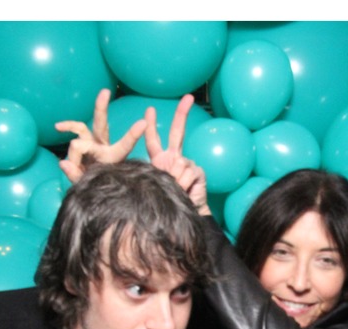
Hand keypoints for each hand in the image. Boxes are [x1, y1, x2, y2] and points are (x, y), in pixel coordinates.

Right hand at [55, 89, 146, 182]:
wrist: (94, 187)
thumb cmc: (95, 187)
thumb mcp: (86, 184)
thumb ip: (75, 175)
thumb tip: (63, 162)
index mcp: (112, 159)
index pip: (123, 145)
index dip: (132, 134)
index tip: (143, 123)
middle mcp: (103, 147)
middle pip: (101, 124)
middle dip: (102, 109)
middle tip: (105, 91)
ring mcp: (94, 142)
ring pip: (81, 127)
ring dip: (70, 126)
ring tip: (59, 127)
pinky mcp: (85, 140)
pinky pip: (75, 130)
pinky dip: (67, 127)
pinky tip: (57, 127)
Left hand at [143, 94, 210, 215]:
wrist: (185, 212)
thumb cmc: (167, 200)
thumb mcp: (157, 183)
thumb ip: (162, 171)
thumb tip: (179, 165)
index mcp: (161, 159)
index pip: (154, 140)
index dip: (151, 126)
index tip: (150, 110)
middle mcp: (175, 157)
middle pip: (177, 132)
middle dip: (182, 113)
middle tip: (188, 98)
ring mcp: (188, 163)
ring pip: (180, 162)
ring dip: (176, 178)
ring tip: (177, 189)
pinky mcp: (198, 171)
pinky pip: (188, 172)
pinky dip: (185, 182)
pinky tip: (186, 189)